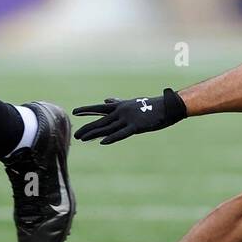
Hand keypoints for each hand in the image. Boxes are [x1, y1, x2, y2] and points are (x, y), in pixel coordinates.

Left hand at [72, 89, 187, 144]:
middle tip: (76, 134)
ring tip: (82, 139)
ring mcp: (128, 119)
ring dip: (94, 134)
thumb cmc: (149, 106)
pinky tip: (103, 142)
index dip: (87, 110)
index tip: (75, 112)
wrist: (166, 106)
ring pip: (108, 128)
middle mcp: (121, 112)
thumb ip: (117, 103)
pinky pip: (122, 134)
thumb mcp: (130, 103)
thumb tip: (106, 100)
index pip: (99, 108)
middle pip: (101, 121)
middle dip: (87, 128)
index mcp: (120, 106)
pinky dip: (112, 138)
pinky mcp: (136, 126)